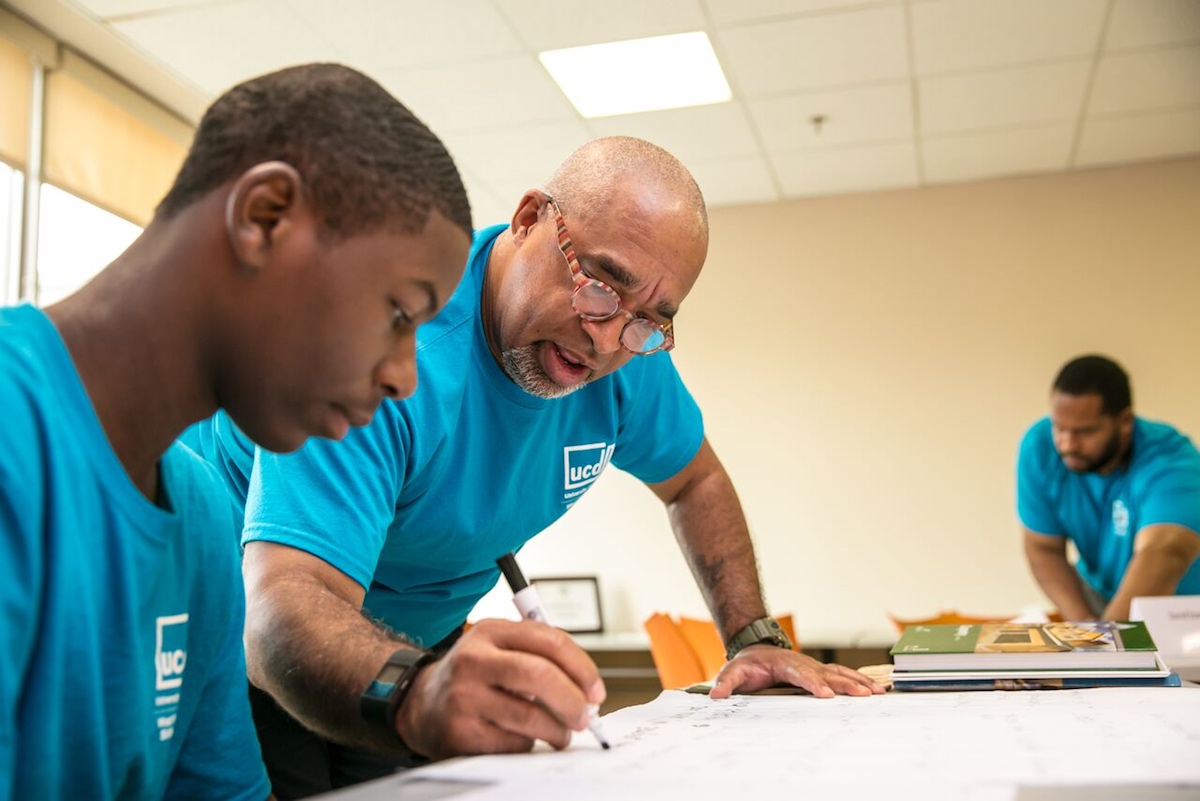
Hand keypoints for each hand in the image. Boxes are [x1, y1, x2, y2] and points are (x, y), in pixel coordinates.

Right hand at [394, 619, 604, 758]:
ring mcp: (464, 696)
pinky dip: (528, 745)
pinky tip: (525, 739)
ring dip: (557, 730)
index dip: (582, 667)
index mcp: (491, 631)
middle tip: (585, 716)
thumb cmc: (474, 676)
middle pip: (539, 675)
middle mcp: (474, 660)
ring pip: (529, 716)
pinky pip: (511, 743)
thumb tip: (587, 686)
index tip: (595, 689)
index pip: (549, 641)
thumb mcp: (499, 647)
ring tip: (560, 733)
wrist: (420, 703)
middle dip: (572, 700)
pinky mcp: (460, 732)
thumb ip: (540, 654)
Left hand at [709, 645, 886, 698]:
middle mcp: (803, 664)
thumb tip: (716, 695)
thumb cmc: (747, 664)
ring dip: (858, 682)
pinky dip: (860, 681)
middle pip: (826, 674)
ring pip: (839, 673)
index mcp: (784, 664)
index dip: (813, 684)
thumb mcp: (732, 671)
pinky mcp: (821, 673)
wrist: (756, 649)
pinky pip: (842, 676)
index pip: (800, 674)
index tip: (826, 695)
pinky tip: (877, 689)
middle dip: (845, 684)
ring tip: (877, 692)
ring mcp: (814, 667)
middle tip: (863, 695)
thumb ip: (726, 683)